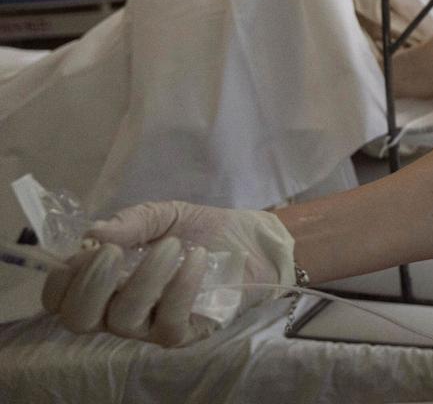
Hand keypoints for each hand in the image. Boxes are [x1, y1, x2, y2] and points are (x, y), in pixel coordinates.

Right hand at [41, 202, 295, 346]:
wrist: (255, 241)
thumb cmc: (202, 230)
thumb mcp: (165, 214)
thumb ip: (130, 222)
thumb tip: (91, 234)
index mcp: (104, 282)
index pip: (59, 299)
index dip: (62, 280)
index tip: (87, 251)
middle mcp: (117, 310)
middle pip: (79, 319)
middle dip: (90, 284)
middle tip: (113, 252)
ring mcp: (148, 326)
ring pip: (123, 319)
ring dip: (143, 279)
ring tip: (172, 246)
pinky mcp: (182, 334)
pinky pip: (167, 323)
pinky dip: (180, 287)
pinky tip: (198, 259)